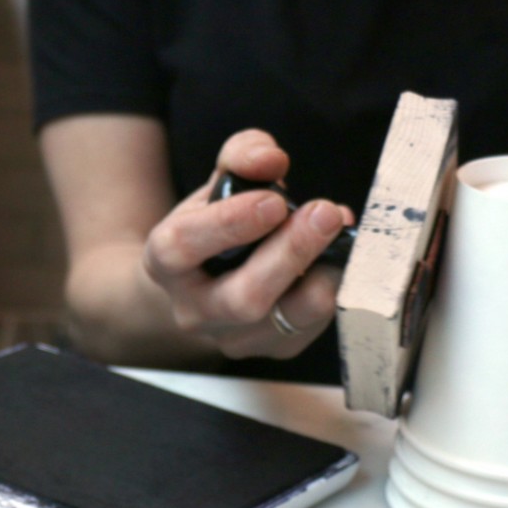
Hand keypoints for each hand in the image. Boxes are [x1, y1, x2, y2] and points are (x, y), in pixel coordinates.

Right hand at [140, 129, 352, 358]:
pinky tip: (341, 256)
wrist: (202, 285)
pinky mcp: (274, 350)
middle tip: (325, 213)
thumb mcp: (218, 183)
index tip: (272, 200)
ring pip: (285, 321)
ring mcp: (235, 338)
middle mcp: (194, 310)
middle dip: (290, 253)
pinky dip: (334, 288)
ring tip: (341, 233)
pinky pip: (312, 326)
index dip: (228, 224)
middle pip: (243, 297)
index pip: (185, 247)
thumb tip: (270, 159)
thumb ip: (242, 157)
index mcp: (166, 262)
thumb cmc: (212, 229)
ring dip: (323, 275)